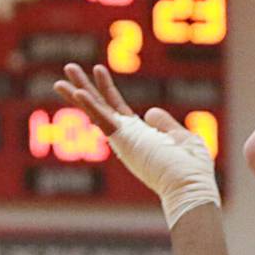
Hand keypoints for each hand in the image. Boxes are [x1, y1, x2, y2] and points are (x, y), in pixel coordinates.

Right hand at [55, 64, 218, 224]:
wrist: (189, 187)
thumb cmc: (189, 170)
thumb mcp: (182, 138)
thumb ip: (165, 124)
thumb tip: (150, 112)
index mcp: (139, 138)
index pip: (117, 110)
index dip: (107, 89)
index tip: (98, 70)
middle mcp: (127, 139)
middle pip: (100, 107)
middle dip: (83, 87)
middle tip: (69, 68)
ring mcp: (123, 141)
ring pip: (96, 110)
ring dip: (79, 91)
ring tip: (65, 72)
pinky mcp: (124, 141)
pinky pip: (103, 120)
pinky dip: (90, 106)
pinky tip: (77, 92)